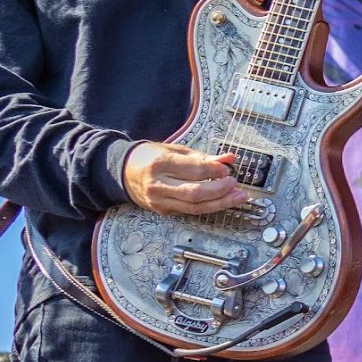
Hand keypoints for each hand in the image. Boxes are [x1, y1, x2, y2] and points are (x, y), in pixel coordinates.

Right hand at [123, 141, 245, 216]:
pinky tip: (221, 201)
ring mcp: (159, 200)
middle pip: (195, 192)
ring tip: (237, 197)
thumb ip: (203, 157)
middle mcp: (158, 184)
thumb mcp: (176, 150)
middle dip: (220, 190)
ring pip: (194, 207)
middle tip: (234, 184)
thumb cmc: (151, 157)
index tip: (228, 169)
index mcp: (161, 163)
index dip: (215, 171)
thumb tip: (229, 159)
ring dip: (220, 203)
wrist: (124, 172)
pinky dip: (208, 207)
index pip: (194, 170)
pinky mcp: (163, 211)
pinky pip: (190, 211)